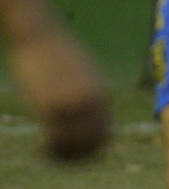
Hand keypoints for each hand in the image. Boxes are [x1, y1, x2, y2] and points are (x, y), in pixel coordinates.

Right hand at [7, 26, 110, 160]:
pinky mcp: (52, 104)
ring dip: (62, 155)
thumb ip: (89, 91)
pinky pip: (56, 139)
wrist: (40, 35)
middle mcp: (92, 100)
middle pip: (94, 142)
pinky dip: (50, 150)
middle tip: (60, 156)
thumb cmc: (57, 53)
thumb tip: (92, 108)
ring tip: (50, 153)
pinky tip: (40, 149)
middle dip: (79, 155)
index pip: (106, 132)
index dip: (93, 148)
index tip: (77, 151)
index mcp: (102, 93)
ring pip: (75, 144)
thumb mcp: (82, 71)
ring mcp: (74, 103)